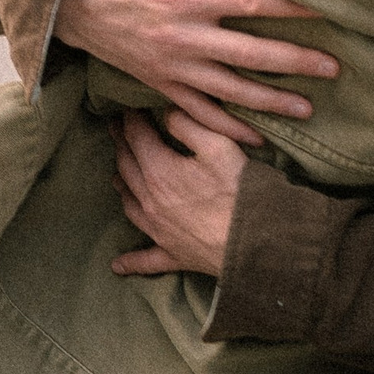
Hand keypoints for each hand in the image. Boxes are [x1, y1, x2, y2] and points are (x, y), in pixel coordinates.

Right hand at [57, 0, 334, 149]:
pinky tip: (257, 138)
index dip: (291, 7)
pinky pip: (200, 112)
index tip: (325, 11)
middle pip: (252, 54)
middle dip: (296, 62)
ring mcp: (175, 66)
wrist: (65, 5)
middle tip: (334, 69)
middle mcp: (186, 36)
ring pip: (232, 91)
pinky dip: (229, 128)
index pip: (251, 2)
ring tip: (308, 110)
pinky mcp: (162, 85)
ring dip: (272, 103)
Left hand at [111, 107, 246, 278]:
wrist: (257, 242)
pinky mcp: (173, 255)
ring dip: (122, 186)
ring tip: (118, 175)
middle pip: (127, 167)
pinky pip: (145, 259)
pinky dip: (130, 261)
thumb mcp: (218, 144)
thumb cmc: (240, 190)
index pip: (136, 138)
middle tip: (116, 130)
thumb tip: (167, 112)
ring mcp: (159, 231)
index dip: (130, 120)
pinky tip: (118, 266)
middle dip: (121, 145)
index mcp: (159, 171)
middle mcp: (151, 202)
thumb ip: (188, 123)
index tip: (126, 107)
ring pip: (129, 205)